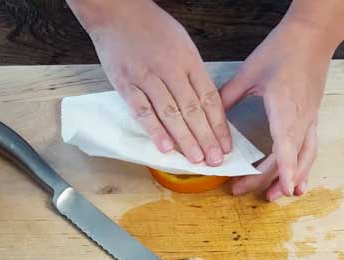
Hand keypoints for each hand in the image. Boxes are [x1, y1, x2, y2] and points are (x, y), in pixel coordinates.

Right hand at [69, 0, 231, 165]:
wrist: (117, 12)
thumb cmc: (152, 28)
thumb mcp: (183, 43)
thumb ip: (193, 73)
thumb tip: (204, 104)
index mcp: (189, 60)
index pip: (209, 98)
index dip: (219, 125)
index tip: (226, 146)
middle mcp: (171, 70)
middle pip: (193, 109)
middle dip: (206, 138)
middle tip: (215, 161)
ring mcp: (147, 77)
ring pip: (170, 113)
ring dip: (185, 139)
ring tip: (195, 159)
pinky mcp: (126, 84)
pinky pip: (142, 110)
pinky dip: (154, 130)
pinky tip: (164, 147)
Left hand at [221, 20, 334, 199]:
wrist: (313, 35)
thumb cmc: (283, 49)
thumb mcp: (249, 70)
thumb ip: (227, 96)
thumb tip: (207, 116)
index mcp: (285, 106)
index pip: (286, 143)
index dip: (284, 168)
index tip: (283, 188)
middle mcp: (302, 117)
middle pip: (290, 157)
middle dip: (270, 179)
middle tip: (241, 191)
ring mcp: (310, 118)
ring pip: (305, 156)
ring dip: (292, 178)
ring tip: (276, 197)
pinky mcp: (312, 117)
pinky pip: (309, 148)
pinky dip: (302, 167)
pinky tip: (295, 181)